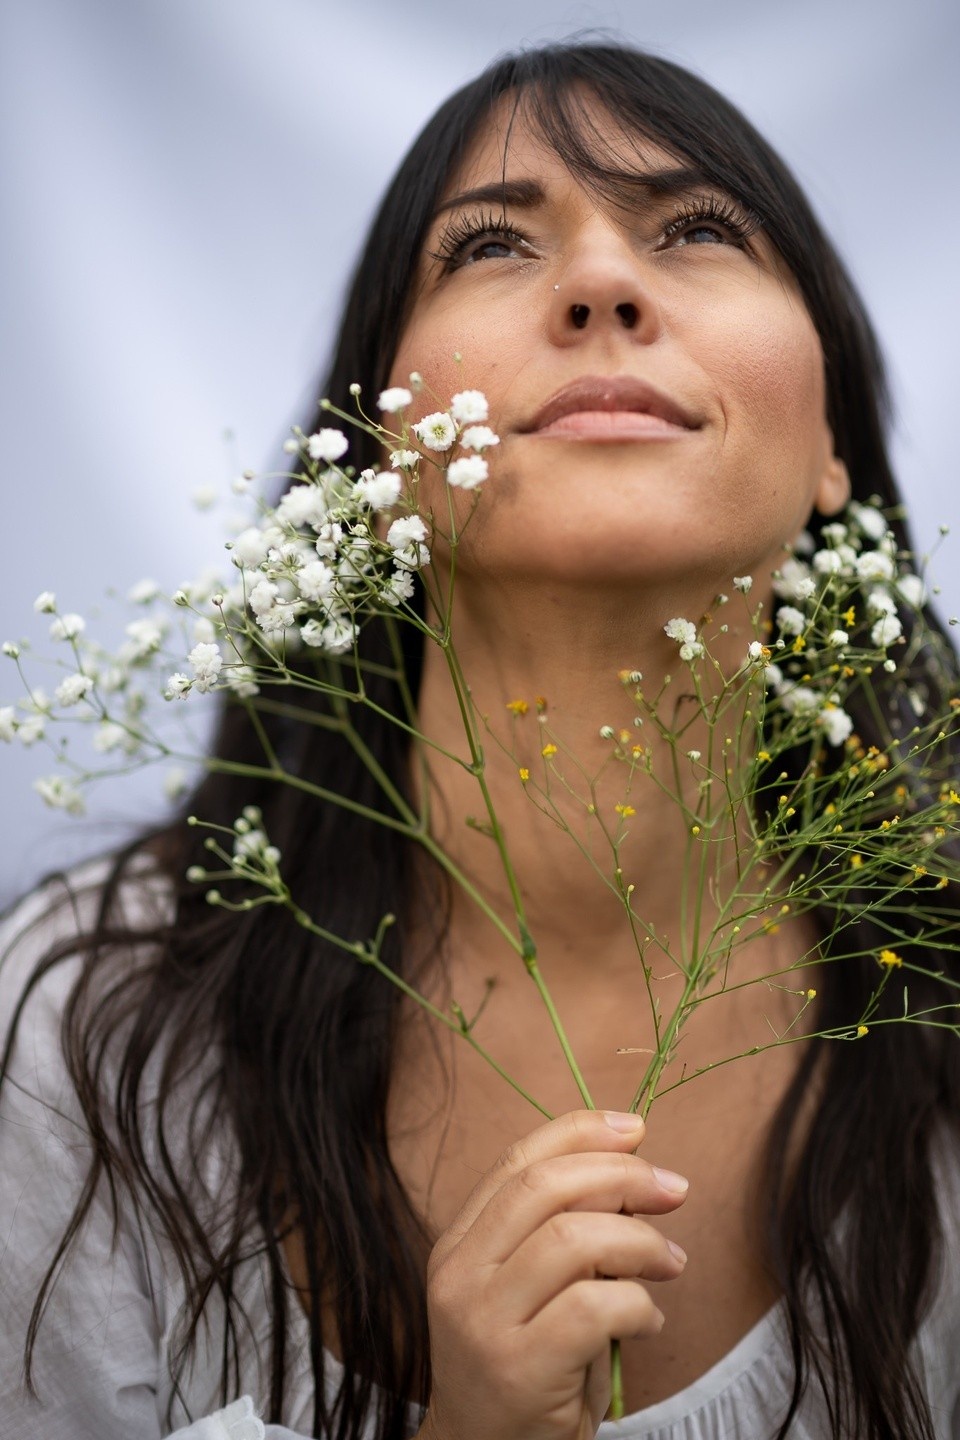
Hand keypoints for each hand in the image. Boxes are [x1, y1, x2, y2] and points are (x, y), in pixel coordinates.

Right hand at [416, 1108, 688, 1439]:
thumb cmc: (525, 1369)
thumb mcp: (531, 1291)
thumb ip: (563, 1233)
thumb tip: (634, 1173)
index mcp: (458, 1244)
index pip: (516, 1162)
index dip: (580, 1133)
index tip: (636, 1128)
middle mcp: (459, 1276)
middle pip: (544, 1188)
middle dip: (622, 1175)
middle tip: (674, 1190)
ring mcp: (482, 1323)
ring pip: (573, 1240)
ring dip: (639, 1241)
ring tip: (670, 1262)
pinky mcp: (518, 1369)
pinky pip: (595, 1308)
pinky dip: (639, 1304)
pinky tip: (650, 1320)